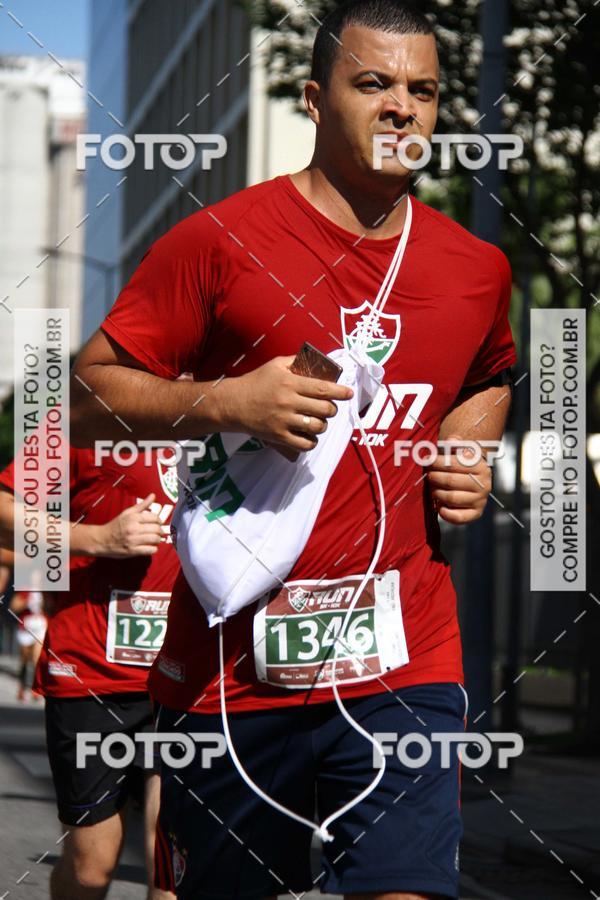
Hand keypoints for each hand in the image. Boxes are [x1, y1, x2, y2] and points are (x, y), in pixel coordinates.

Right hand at [93, 493, 163, 556]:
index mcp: (133, 517)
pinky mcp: (132, 551)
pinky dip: (153, 549)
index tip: (157, 523)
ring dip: (158, 540)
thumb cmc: (116, 525)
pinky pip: (150, 550)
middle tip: (158, 532)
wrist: (101, 539)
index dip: (159, 521)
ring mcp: (133, 540)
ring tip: (155, 539)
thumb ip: (142, 505)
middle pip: (157, 529)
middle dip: (160, 531)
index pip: (155, 518)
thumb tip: (153, 495)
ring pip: (155, 539)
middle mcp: (133, 528)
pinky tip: (149, 546)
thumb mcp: (127, 513)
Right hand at [221, 356, 352, 453]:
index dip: (340, 392)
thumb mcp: (275, 365)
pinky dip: (311, 441)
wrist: (232, 403)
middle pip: (324, 409)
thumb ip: (296, 361)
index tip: (349, 393)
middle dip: (332, 409)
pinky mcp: (278, 436)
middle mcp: (289, 402)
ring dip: (322, 425)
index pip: (322, 388)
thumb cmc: (255, 382)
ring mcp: (284, 421)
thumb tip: (317, 361)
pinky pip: (304, 444)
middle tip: (329, 408)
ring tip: (318, 421)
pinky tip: (309, 435)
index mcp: (290, 383)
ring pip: (317, 427)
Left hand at [427, 435, 491, 524]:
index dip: (436, 461)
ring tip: (432, 489)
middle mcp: (484, 484)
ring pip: (451, 497)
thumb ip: (453, 445)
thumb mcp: (458, 452)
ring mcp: (481, 500)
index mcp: (480, 466)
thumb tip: (451, 439)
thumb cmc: (459, 464)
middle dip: (434, 477)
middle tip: (428, 476)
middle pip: (450, 481)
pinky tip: (439, 506)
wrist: (471, 481)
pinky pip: (458, 517)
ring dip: (437, 493)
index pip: (453, 463)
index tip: (426, 460)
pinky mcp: (476, 514)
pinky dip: (445, 513)